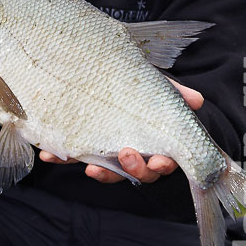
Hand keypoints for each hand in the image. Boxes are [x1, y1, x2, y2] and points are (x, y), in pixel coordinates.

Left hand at [39, 78, 203, 183]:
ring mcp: (106, 151)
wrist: (94, 72)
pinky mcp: (80, 147)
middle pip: (138, 172)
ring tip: (89, 166)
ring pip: (107, 171)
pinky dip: (60, 157)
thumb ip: (171, 92)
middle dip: (134, 169)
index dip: (162, 164)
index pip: (163, 160)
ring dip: (101, 171)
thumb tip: (197, 100)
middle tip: (126, 155)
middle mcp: (133, 152)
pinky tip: (48, 154)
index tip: (159, 160)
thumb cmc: (135, 85)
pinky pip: (73, 157)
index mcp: (154, 141)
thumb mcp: (152, 85)